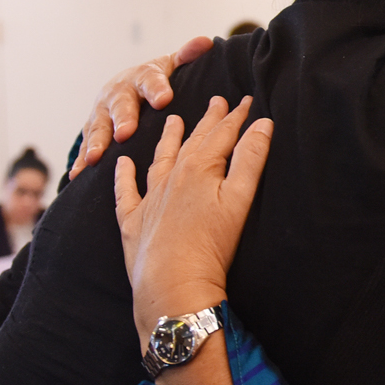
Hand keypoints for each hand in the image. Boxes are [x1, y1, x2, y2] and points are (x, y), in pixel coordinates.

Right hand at [71, 36, 215, 178]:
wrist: (124, 86)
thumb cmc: (155, 80)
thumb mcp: (170, 66)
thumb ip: (186, 56)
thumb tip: (206, 42)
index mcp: (142, 77)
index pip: (150, 79)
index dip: (157, 88)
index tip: (164, 99)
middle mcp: (118, 92)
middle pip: (120, 105)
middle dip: (122, 119)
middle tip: (126, 133)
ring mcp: (102, 111)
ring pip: (98, 126)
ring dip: (96, 142)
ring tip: (96, 157)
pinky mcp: (91, 128)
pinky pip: (84, 145)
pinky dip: (80, 159)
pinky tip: (76, 174)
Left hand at [112, 96, 272, 341]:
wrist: (172, 284)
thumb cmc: (211, 245)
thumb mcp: (239, 199)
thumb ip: (250, 159)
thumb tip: (262, 124)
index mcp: (200, 169)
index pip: (222, 134)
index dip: (236, 116)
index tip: (246, 100)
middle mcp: (172, 177)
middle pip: (193, 141)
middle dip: (208, 121)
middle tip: (216, 101)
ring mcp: (150, 199)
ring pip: (159, 159)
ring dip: (168, 138)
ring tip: (173, 120)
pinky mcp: (133, 222)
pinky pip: (125, 191)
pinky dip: (123, 175)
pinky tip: (121, 163)